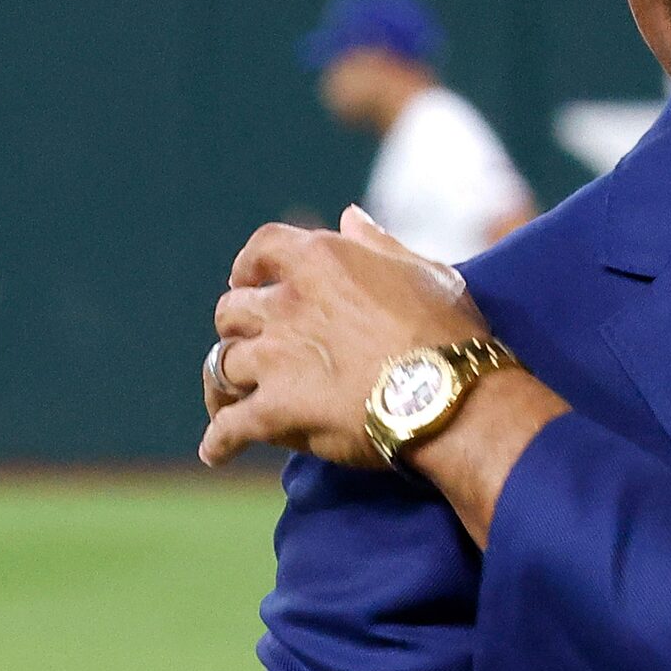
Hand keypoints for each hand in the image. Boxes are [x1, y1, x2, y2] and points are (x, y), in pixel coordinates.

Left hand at [198, 207, 487, 468]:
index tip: (248, 278)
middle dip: (239, 326)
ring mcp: (275, 357)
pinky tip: (218, 453)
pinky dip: (220, 441)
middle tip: (254, 345)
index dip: (249, 264)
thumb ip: (379, 245)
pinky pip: (229, 427)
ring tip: (228, 401)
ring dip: (224, 382)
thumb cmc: (450, 333)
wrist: (452, 397)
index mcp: (321, 261)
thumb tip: (350, 217)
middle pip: (233, 309)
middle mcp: (286, 303)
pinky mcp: (274, 410)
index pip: (263, 248)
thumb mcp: (424, 273)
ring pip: (222, 364)